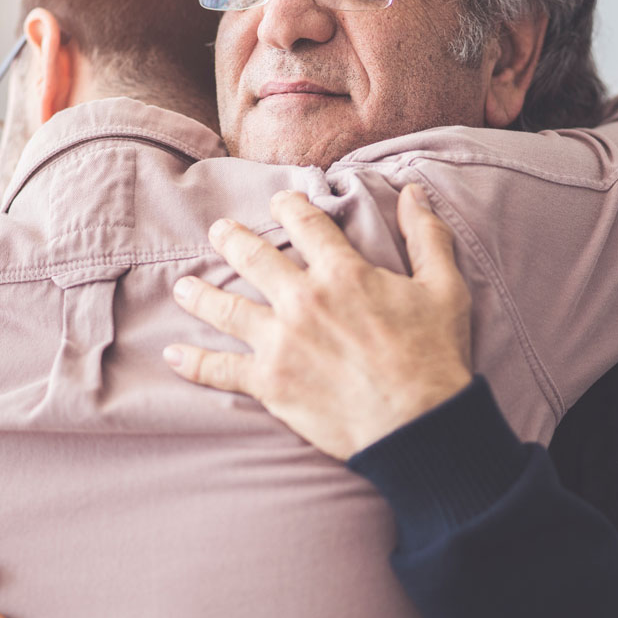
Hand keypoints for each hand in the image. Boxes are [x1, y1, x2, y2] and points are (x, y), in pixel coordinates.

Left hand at [164, 185, 472, 459]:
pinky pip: (220, 369)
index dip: (289, 205)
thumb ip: (427, 236)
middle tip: (219, 231)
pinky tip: (173, 354)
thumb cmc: (434, 356)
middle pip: (252, 257)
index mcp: (342, 272)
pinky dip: (194, 362)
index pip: (305, 223)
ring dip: (200, 294)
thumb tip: (415, 192)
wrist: (418, 425)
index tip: (280, 202)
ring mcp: (280, 341)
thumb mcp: (444, 288)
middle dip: (231, 239)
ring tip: (184, 287)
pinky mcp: (270, 382)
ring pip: (226, 307)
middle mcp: (302, 300)